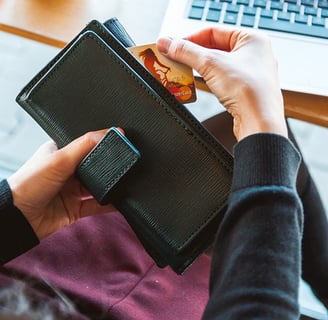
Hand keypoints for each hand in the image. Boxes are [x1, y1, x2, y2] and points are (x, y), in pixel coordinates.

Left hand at [7, 130, 115, 238]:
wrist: (17, 217)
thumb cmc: (28, 184)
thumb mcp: (58, 159)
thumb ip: (84, 146)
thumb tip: (108, 133)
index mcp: (61, 154)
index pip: (86, 145)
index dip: (102, 143)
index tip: (120, 140)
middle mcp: (68, 171)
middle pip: (95, 166)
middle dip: (109, 166)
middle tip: (125, 162)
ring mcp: (72, 190)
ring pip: (98, 186)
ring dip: (110, 185)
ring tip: (125, 180)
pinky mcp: (75, 208)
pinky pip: (97, 205)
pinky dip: (109, 204)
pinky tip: (120, 200)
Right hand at [157, 28, 287, 140]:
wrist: (259, 122)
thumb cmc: (250, 91)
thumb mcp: (211, 64)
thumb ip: (186, 51)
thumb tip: (168, 43)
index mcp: (252, 39)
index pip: (213, 31)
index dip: (190, 38)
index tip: (173, 46)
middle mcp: (254, 54)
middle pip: (215, 48)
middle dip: (193, 55)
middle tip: (175, 59)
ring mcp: (250, 73)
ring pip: (218, 65)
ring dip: (199, 68)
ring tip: (183, 71)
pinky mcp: (245, 90)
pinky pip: (222, 79)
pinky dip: (209, 80)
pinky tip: (199, 84)